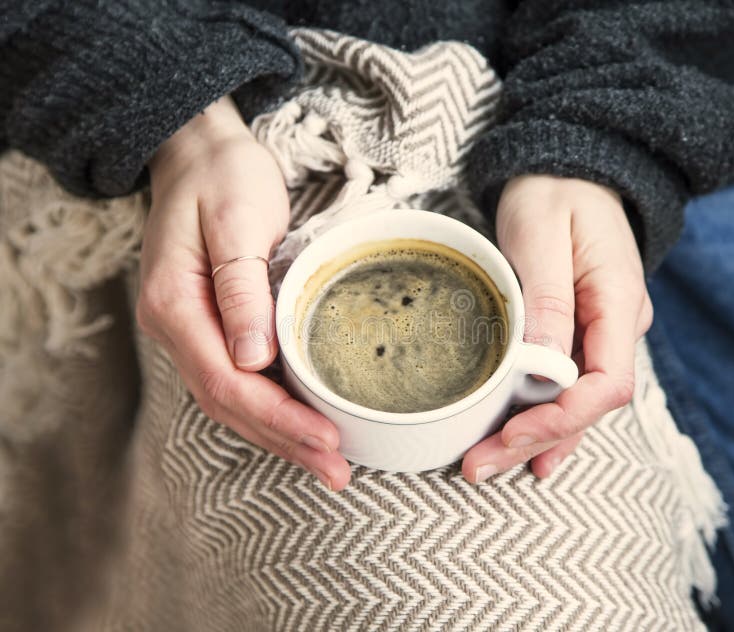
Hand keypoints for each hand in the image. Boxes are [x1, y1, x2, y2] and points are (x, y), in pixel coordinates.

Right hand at [136, 96, 350, 489]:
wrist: (201, 154)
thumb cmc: (222, 177)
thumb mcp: (235, 220)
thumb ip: (240, 289)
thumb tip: (253, 358)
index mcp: (174, 304)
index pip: (226, 381)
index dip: (278, 417)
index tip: (327, 439)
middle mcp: (175, 328)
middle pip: (229, 403)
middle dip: (285, 441)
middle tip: (338, 471)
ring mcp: (189, 331)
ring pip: (232, 401)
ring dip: (280, 435)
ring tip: (328, 462)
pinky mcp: (211, 328)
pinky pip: (238, 381)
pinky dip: (272, 409)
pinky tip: (302, 424)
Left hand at [462, 175, 652, 482]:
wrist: (565, 169)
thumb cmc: (553, 190)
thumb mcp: (542, 234)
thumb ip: (548, 299)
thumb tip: (544, 367)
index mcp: (618, 301)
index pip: (607, 382)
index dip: (563, 418)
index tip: (514, 432)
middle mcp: (618, 325)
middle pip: (587, 404)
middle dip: (535, 439)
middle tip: (480, 465)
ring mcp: (601, 331)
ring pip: (576, 402)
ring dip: (534, 437)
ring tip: (489, 465)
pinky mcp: (579, 331)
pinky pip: (566, 385)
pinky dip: (545, 418)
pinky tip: (526, 447)